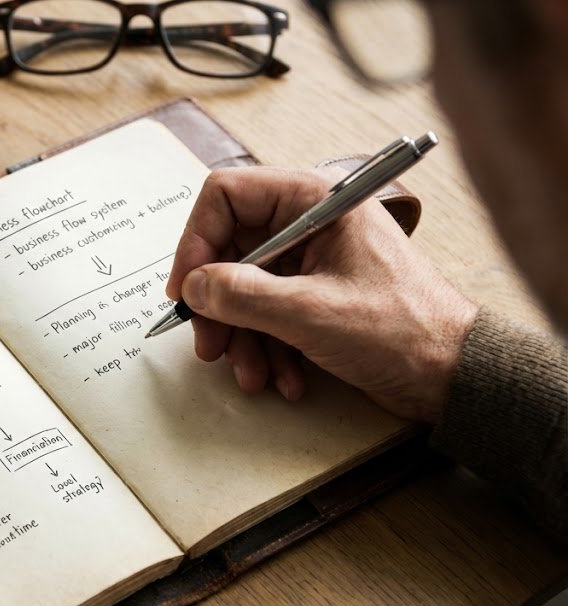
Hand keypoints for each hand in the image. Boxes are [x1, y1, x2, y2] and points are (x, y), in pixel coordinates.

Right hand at [166, 167, 478, 422]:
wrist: (451, 375)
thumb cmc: (403, 330)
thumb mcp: (309, 312)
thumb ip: (241, 295)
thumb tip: (194, 287)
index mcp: (315, 201)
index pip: (227, 196)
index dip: (197, 242)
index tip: (186, 289)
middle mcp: (309, 223)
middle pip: (230, 250)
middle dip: (219, 305)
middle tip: (210, 344)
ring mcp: (311, 261)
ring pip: (245, 289)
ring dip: (242, 337)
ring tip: (253, 373)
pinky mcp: (314, 296)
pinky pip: (267, 314)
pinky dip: (266, 348)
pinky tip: (283, 377)